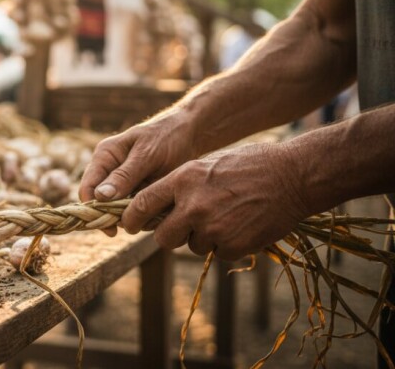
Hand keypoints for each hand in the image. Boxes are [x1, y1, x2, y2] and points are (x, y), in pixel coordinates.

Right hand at [79, 111, 197, 235]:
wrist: (191, 135)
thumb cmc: (166, 136)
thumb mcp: (146, 154)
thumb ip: (125, 175)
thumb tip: (100, 196)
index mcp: (104, 157)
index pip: (88, 188)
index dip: (93, 209)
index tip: (111, 228)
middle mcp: (110, 172)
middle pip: (101, 204)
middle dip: (117, 216)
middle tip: (137, 224)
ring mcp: (124, 184)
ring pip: (118, 211)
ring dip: (134, 217)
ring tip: (156, 215)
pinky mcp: (139, 193)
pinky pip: (136, 211)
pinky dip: (147, 216)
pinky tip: (162, 213)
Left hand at [120, 143, 310, 260]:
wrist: (292, 176)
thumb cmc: (250, 165)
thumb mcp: (206, 165)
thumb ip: (181, 185)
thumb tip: (157, 206)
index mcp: (182, 180)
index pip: (141, 204)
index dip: (130, 218)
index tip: (127, 225)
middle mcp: (192, 205)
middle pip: (162, 237)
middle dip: (169, 235)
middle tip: (182, 229)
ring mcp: (212, 228)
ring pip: (191, 246)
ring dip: (203, 238)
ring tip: (227, 216)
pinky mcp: (232, 246)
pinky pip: (217, 254)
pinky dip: (227, 246)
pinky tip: (242, 226)